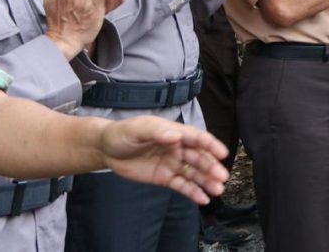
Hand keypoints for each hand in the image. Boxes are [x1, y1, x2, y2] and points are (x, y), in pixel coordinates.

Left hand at [99, 116, 228, 204]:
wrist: (106, 149)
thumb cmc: (123, 133)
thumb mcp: (138, 129)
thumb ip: (157, 132)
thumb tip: (175, 135)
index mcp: (175, 133)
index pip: (197, 138)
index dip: (211, 145)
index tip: (222, 153)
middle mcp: (178, 148)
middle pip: (199, 158)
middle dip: (212, 167)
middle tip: (222, 177)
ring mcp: (173, 164)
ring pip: (194, 173)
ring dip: (207, 181)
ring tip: (217, 190)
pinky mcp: (165, 178)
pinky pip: (182, 185)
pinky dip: (193, 192)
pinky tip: (203, 199)